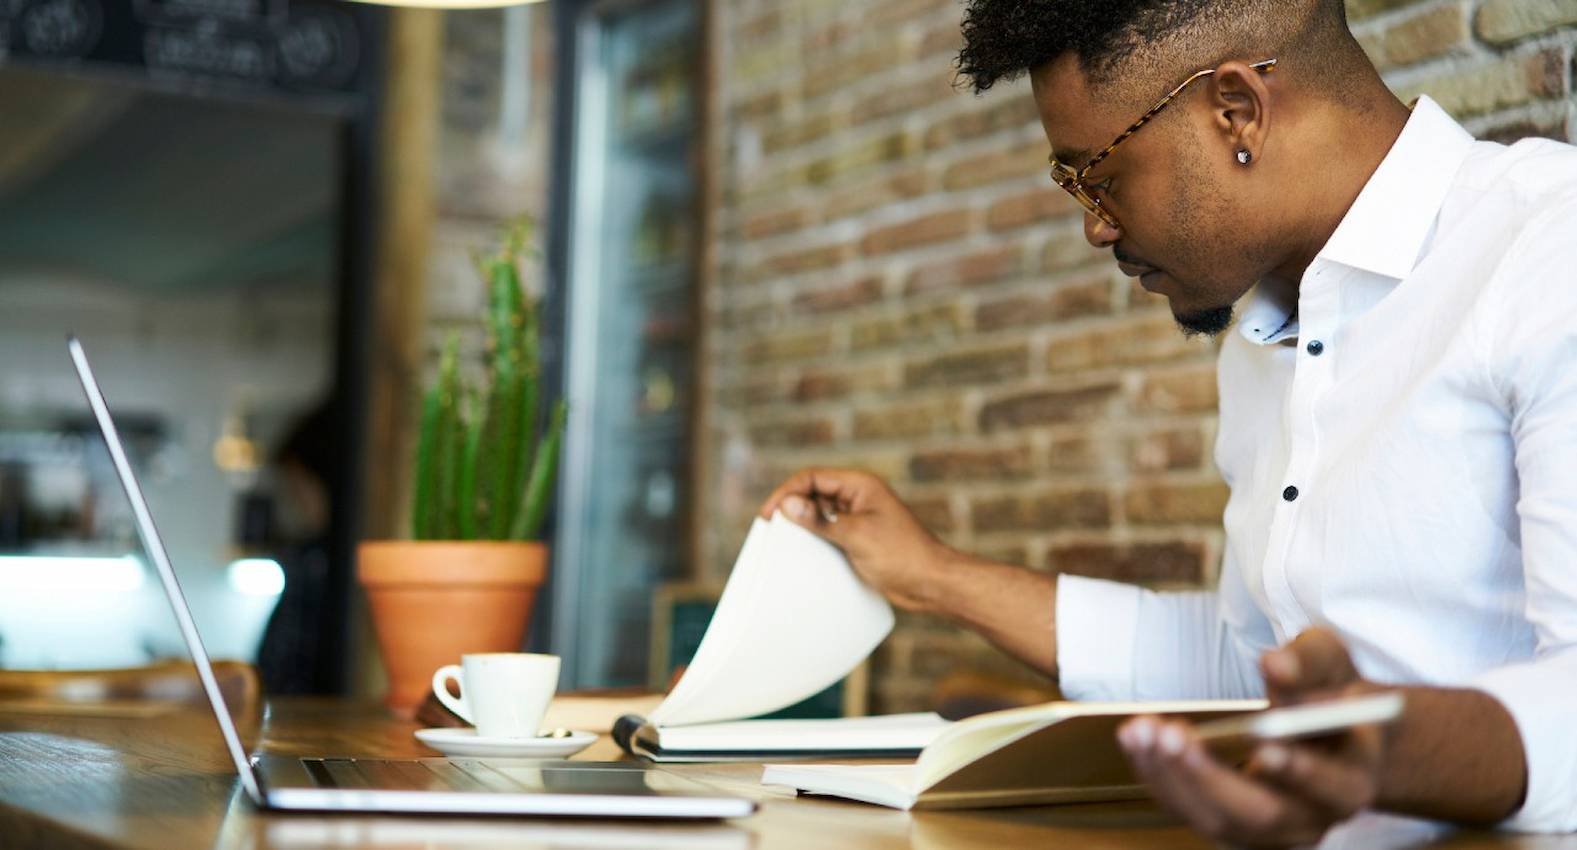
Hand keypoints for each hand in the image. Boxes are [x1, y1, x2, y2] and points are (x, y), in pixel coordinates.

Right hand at [759, 468, 956, 612]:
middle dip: (791, 506)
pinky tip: (803, 553)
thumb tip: (788, 504)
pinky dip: (814, 538)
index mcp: (860, 485)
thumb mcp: (857, 536)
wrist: (931, 582)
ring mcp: (858, 518)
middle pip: (813, 493)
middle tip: (769, 528)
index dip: (787, 492)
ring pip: (819, 513)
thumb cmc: (903, 555)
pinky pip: (829, 532)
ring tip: (781, 541)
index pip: (813, 478)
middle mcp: (858, 497)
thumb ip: (821, 521)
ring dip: (802, 523)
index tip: (769, 514)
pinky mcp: (859, 538)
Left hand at [1117, 628, 1386, 848]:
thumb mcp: (1328, 662)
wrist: (1324, 727)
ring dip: (1172, 776)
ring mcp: (1268, 829)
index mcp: (1350, 781)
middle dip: (1212, 778)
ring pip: (1216, 820)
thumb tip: (1275, 664)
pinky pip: (1189, 808)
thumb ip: (1307, 663)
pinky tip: (1136, 737)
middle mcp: (1311, 817)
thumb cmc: (1327, 690)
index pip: (1331, 788)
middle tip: (1173, 736)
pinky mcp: (1229, 821)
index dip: (1299, 771)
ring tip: (1142, 731)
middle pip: (1262, 816)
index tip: (1263, 745)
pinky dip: (1158, 774)